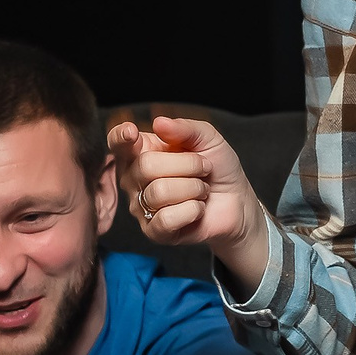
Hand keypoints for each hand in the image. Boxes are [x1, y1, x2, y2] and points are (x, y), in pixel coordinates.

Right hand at [110, 116, 261, 251]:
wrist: (237, 200)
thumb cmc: (217, 167)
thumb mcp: (208, 139)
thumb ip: (184, 128)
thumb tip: (158, 122)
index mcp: (141, 152)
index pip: (118, 143)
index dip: (120, 137)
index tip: (132, 132)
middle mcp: (134, 180)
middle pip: (146, 166)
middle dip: (186, 164)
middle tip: (203, 168)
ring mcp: (142, 207)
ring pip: (159, 192)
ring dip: (193, 188)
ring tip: (201, 189)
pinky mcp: (155, 231)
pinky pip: (166, 219)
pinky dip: (192, 210)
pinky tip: (197, 208)